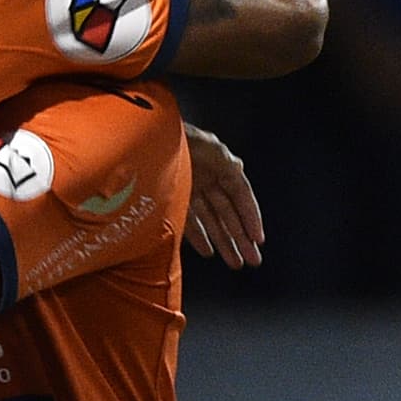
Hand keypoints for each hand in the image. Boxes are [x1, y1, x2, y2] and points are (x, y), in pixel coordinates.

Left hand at [183, 125, 262, 267]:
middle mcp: (207, 179)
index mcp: (219, 164)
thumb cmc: (175, 137)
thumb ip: (224, 161)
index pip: (240, 195)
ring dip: (224, 242)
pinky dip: (199, 237)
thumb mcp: (206, 147)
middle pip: (228, 213)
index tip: (259, 239)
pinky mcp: (172, 199)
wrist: (142, 137)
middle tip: (253, 260)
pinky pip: (189, 222)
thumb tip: (239, 169)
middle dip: (241, 237)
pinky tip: (209, 252)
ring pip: (212, 221)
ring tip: (236, 263)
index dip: (250, 217)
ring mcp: (190, 190)